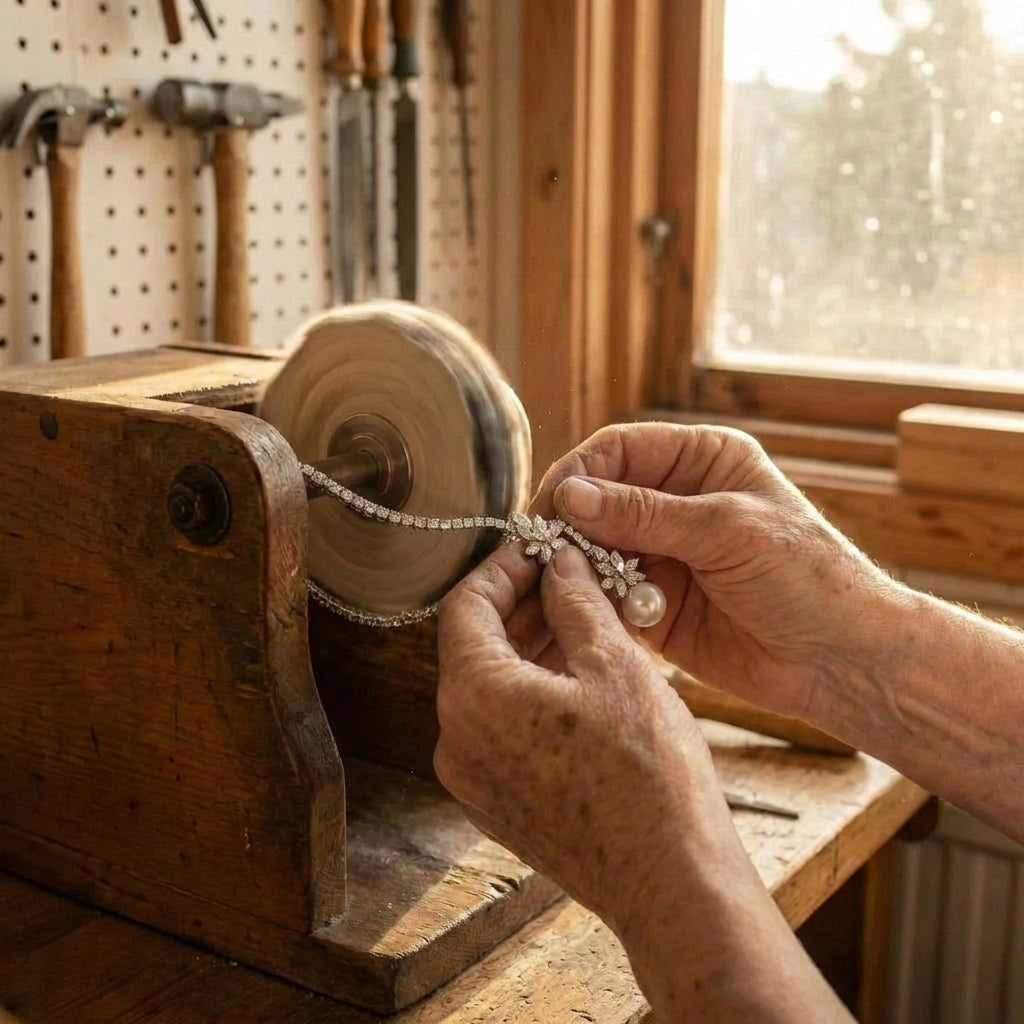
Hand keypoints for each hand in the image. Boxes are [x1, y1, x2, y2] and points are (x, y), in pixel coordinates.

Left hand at [434, 541, 742, 932]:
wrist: (669, 882)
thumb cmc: (648, 776)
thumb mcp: (615, 665)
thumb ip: (576, 601)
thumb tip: (560, 563)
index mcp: (473, 697)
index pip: (466, 606)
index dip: (503, 567)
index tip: (538, 547)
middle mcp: (456, 740)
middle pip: (475, 647)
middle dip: (521, 605)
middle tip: (568, 576)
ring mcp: (474, 779)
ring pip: (491, 688)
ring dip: (530, 647)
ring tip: (583, 619)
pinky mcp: (499, 805)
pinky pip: (502, 728)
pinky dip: (532, 692)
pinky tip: (579, 673)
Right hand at [532, 422, 898, 723]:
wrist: (841, 660)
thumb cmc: (807, 578)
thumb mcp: (726, 530)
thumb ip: (644, 514)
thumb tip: (569, 496)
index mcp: (703, 461)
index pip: (620, 450)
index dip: (580, 473)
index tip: (551, 505)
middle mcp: (677, 502)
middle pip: (598, 499)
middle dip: (571, 523)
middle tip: (546, 551)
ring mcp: (663, 554)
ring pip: (593, 549)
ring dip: (579, 566)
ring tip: (570, 586)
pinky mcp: (654, 605)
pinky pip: (604, 595)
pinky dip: (591, 603)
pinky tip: (590, 614)